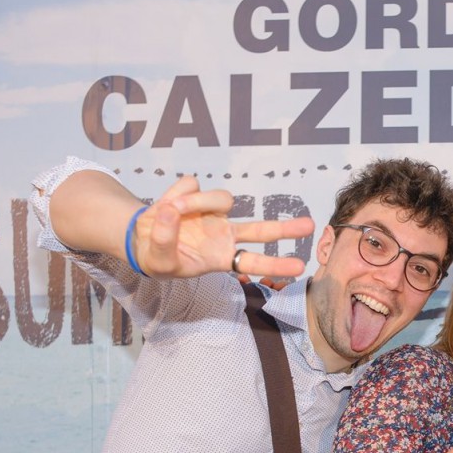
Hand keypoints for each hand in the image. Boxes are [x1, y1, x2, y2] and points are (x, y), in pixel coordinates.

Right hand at [133, 176, 310, 278]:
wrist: (141, 238)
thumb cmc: (158, 257)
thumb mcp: (158, 261)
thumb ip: (165, 240)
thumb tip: (173, 210)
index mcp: (220, 257)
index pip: (253, 263)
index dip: (275, 265)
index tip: (299, 266)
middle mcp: (225, 234)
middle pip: (261, 230)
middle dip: (285, 228)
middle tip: (310, 226)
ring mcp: (214, 213)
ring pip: (223, 198)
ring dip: (197, 201)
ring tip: (171, 209)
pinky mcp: (198, 194)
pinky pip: (192, 185)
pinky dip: (176, 193)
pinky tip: (166, 204)